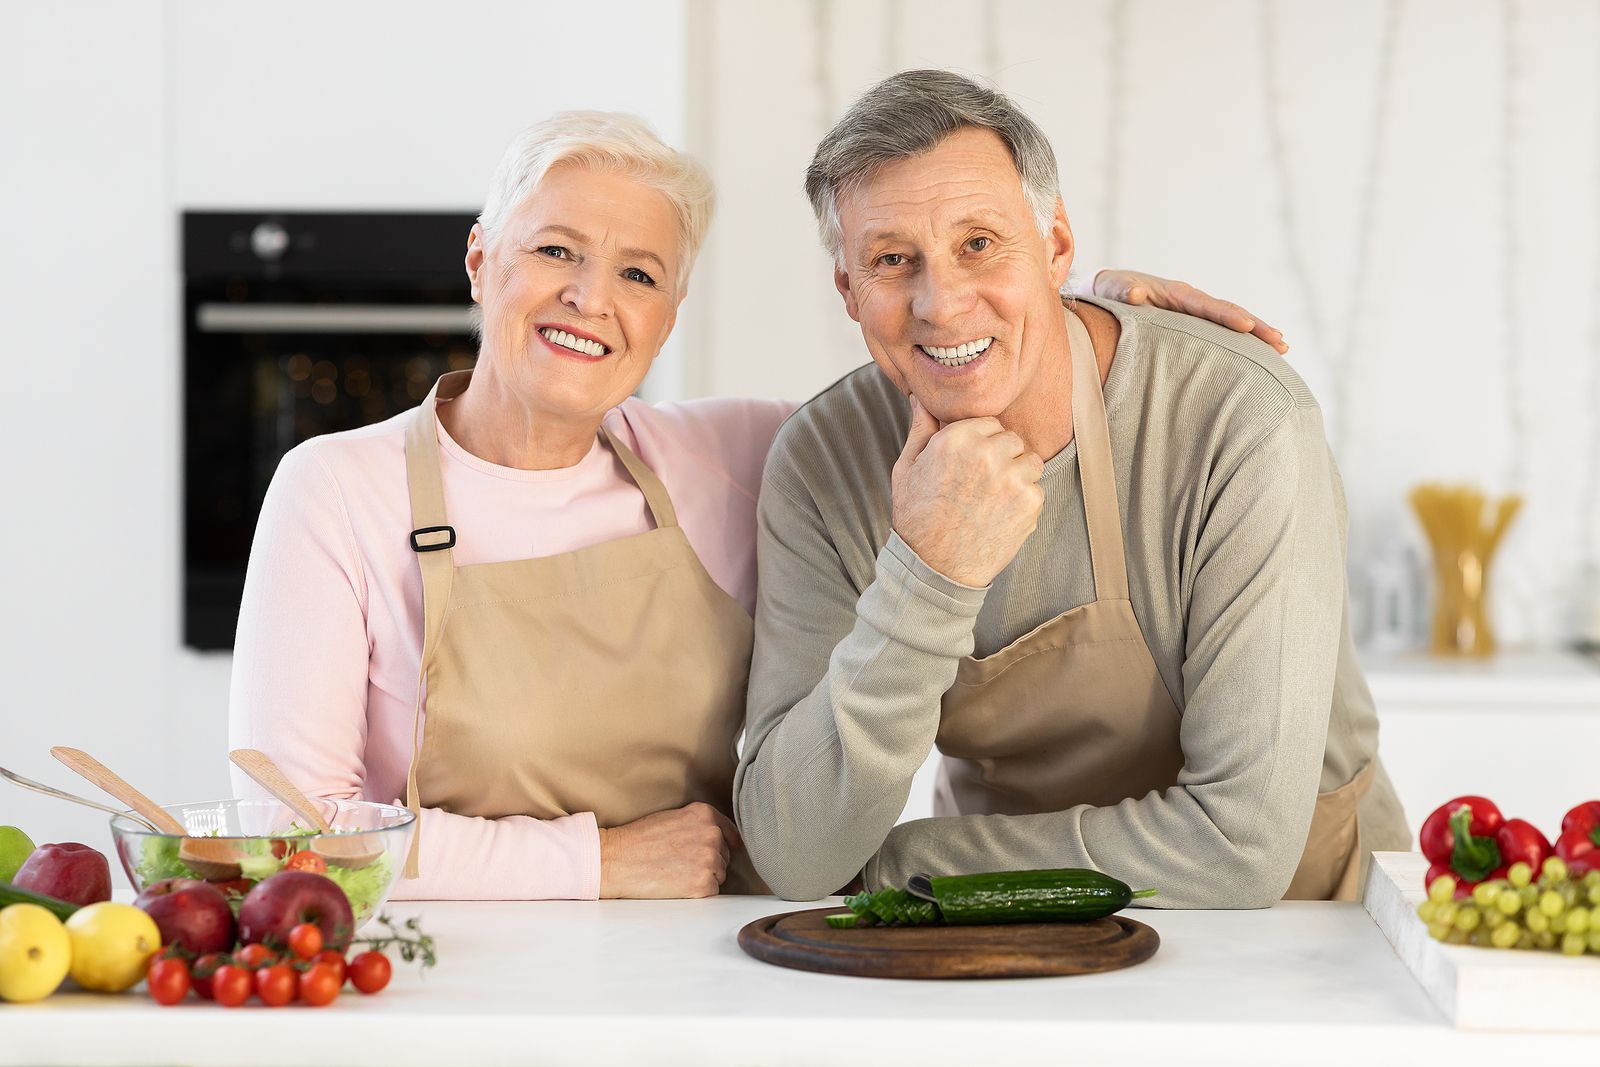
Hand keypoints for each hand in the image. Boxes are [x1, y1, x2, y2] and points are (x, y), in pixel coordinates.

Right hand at [598, 802, 737, 898]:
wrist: (616, 860)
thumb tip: (719, 837)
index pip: (730, 833)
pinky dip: (697, 892)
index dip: (721, 845)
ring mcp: (710, 859)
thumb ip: (698, 824)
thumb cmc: (638, 840)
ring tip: (675, 872)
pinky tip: (677, 884)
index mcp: (704, 814)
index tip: (711, 853)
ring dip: (703, 877)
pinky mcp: (704, 883)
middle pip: (724, 856)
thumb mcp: (673, 817)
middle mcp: (712, 834)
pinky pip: (711, 891)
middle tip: (679, 863)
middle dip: (708, 862)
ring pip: (719, 874)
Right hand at [891, 396, 1044, 587]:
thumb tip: (922, 399)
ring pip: (1030, 461)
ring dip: (1017, 475)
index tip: (971, 463)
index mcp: (957, 439)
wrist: (933, 568)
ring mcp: (1012, 478)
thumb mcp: (907, 468)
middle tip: (981, 484)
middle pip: (1012, 439)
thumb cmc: (917, 517)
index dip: (981, 442)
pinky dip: (1024, 501)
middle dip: (1001, 456)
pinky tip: (1000, 515)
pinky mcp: (1030, 503)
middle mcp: (987, 454)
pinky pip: (1037, 489)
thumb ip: (920, 429)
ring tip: (993, 498)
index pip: (989, 422)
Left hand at [1092, 269, 1287, 353]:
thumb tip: (1136, 295)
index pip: (1206, 306)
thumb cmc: (1110, 291)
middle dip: (1255, 326)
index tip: (1246, 327)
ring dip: (1257, 333)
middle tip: (1280, 342)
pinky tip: (1260, 355)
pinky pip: (1222, 331)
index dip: (1226, 316)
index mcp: (1176, 293)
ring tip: (1283, 347)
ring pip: (1231, 322)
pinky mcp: (1194, 324)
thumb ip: (1122, 291)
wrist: (1110, 289)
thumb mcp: (1111, 288)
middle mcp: (1192, 301)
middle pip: (1229, 312)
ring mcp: (1195, 312)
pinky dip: (1242, 340)